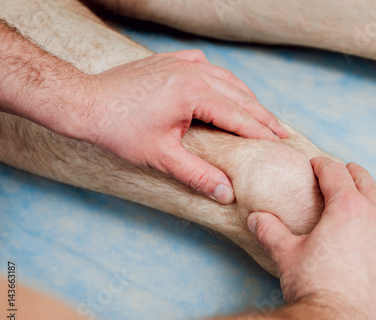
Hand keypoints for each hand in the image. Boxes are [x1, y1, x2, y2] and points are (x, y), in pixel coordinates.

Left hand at [83, 50, 287, 202]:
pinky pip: (204, 65)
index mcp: (194, 94)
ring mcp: (180, 63)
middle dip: (262, 115)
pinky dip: (220, 78)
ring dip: (245, 97)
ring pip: (226, 79)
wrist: (85, 103)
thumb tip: (226, 194)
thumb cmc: (119, 130)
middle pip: (239, 96)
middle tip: (281, 130)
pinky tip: (224, 85)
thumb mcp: (161, 157)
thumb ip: (197, 175)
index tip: (280, 142)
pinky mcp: (169, 61)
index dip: (261, 131)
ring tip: (261, 112)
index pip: (239, 116)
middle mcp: (192, 73)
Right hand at [247, 157, 375, 319]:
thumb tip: (255, 218)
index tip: (316, 165)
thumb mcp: (285, 253)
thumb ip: (270, 231)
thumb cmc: (312, 285)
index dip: (323, 165)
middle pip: (367, 184)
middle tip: (344, 171)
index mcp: (346, 207)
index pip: (335, 174)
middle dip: (353, 173)